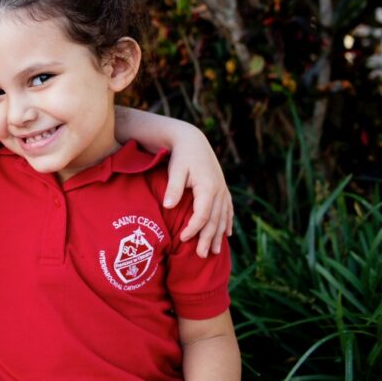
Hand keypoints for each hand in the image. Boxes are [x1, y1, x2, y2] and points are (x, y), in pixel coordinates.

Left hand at [164, 134, 233, 257]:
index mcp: (208, 187)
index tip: (183, 239)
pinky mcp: (222, 189)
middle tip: (201, 255)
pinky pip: (227, 210)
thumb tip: (168, 206)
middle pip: (215, 220)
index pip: (202, 214)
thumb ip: (173, 188)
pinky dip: (226, 223)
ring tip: (214, 251)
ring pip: (223, 217)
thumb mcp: (175, 170)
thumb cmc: (181, 156)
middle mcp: (219, 190)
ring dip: (218, 235)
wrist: (192, 140)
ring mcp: (222, 190)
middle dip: (208, 238)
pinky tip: (226, 234)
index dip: (194, 228)